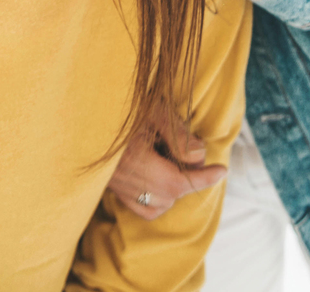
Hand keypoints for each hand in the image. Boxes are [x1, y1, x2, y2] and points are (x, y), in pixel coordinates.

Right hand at [105, 107, 226, 220]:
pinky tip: (161, 181)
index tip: (221, 170)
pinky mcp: (111, 187)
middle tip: (193, 155)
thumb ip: (177, 134)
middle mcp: (121, 177)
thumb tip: (200, 155)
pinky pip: (142, 207)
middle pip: (168, 194)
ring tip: (174, 164)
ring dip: (173, 190)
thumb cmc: (121, 102)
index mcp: (131, 157)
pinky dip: (158, 200)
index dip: (203, 178)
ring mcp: (115, 185)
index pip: (176, 181)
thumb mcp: (152, 109)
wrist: (88, 104)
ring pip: (158, 204)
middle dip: (189, 180)